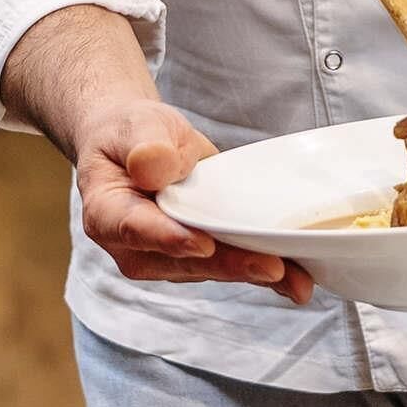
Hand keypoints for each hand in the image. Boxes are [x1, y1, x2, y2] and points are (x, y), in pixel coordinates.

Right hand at [72, 95, 311, 304]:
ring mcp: (170, 257)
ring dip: (254, 273)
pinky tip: (298, 280)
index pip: (135, 229)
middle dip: (229, 265)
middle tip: (271, 267)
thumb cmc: (135, 135)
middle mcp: (136, 246)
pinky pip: (232, 265)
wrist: (143, 145)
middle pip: (183, 260)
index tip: (202, 244)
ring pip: (212, 268)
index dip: (168, 239)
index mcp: (108, 213)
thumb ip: (143, 145)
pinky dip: (265, 272)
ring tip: (296, 279)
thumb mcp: (137, 126)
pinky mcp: (201, 256)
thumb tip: (152, 165)